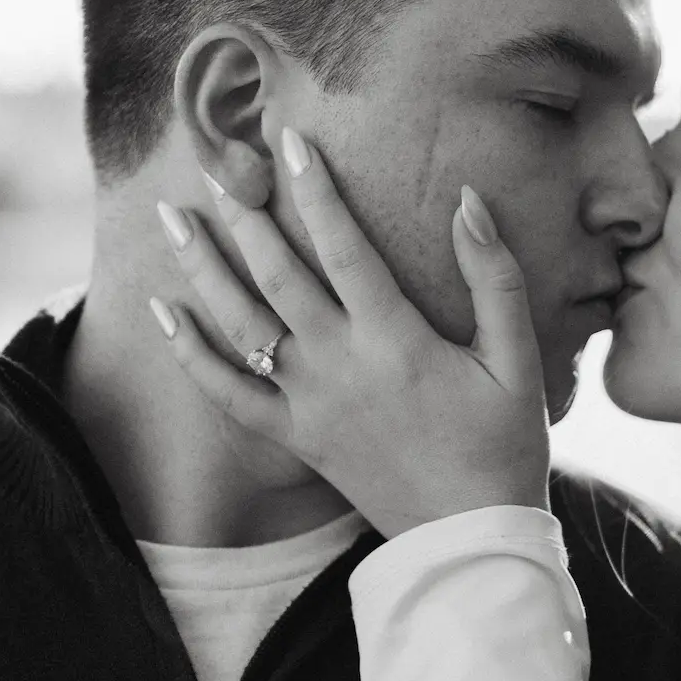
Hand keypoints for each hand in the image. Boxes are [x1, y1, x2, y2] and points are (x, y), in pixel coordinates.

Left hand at [150, 128, 551, 537]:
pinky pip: (228, 395)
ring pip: (241, 326)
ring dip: (202, 269)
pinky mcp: (294, 439)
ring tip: (171, 218)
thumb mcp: (515, 359)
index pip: (346, 248)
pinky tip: (165, 312)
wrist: (469, 538)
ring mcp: (309, 404)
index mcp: (396, 341)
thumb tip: (469, 201)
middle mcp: (341, 366)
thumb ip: (493, 277)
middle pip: (278, 276)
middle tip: (213, 163)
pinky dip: (191, 353)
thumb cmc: (502, 445)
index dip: (317, 191)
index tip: (290, 142)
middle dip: (244, 215)